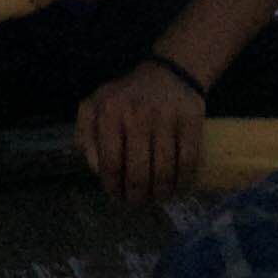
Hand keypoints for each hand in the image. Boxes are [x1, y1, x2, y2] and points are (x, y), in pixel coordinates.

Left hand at [80, 65, 204, 203]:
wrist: (168, 74)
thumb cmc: (126, 96)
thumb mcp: (95, 106)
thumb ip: (86, 135)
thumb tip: (95, 169)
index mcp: (108, 112)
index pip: (108, 161)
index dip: (112, 184)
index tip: (116, 196)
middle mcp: (136, 114)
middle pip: (137, 170)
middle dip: (136, 194)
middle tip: (137, 202)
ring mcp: (166, 118)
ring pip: (164, 169)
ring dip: (160, 191)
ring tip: (156, 198)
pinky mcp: (191, 121)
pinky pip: (189, 160)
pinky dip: (183, 179)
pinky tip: (177, 186)